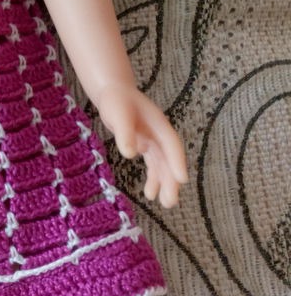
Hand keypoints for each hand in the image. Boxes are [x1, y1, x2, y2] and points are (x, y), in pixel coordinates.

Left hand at [96, 85, 187, 208]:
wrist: (113, 92)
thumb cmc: (116, 100)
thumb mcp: (118, 114)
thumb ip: (125, 133)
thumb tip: (131, 154)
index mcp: (158, 124)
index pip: (171, 145)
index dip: (177, 162)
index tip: (181, 179)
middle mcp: (159, 134)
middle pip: (169, 159)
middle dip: (171, 180)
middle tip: (170, 202)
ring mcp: (154, 140)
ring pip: (162, 164)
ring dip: (164, 182)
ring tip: (164, 203)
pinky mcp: (145, 144)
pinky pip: (153, 163)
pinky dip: (153, 177)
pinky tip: (149, 193)